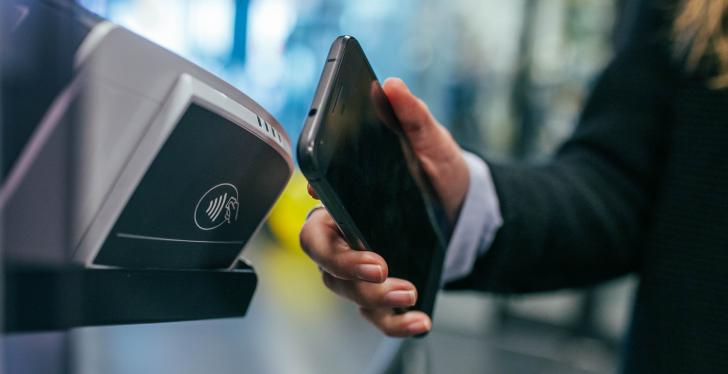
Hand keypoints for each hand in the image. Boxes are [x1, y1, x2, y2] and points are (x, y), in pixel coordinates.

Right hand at [299, 78, 468, 336]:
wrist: (464, 208)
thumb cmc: (436, 174)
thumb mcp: (432, 143)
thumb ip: (413, 117)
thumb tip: (393, 87)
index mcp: (347, 199)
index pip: (316, 211)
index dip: (321, 217)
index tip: (335, 210)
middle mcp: (346, 235)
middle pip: (321, 256)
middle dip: (344, 265)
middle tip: (379, 266)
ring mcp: (361, 266)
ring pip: (345, 290)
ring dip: (374, 297)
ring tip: (409, 291)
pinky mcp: (383, 291)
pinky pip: (376, 315)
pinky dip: (394, 323)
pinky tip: (419, 320)